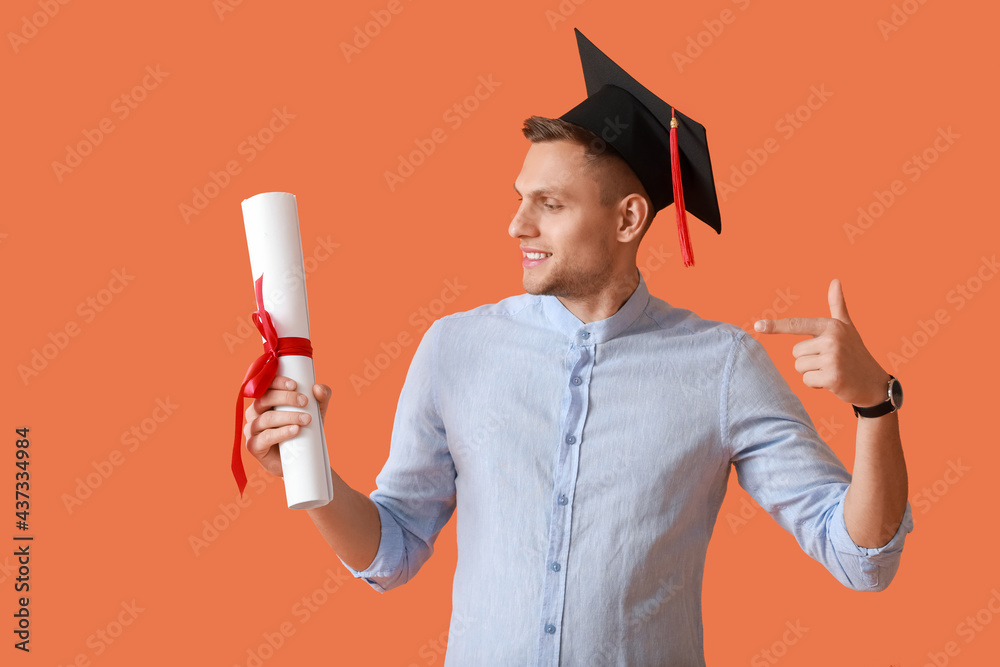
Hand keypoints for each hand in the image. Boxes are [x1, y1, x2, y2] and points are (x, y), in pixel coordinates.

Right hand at [243, 375, 331, 476]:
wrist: (299, 459)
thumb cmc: (303, 430)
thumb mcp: (316, 411)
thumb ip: (321, 398)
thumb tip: (318, 388)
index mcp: (264, 401)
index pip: (265, 386)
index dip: (277, 382)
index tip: (295, 385)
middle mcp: (254, 413)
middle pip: (264, 400)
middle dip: (286, 398)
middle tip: (305, 402)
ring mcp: (252, 430)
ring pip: (266, 418)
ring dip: (288, 416)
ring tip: (306, 419)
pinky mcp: (254, 446)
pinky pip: (265, 437)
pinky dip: (281, 433)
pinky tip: (295, 430)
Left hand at [754, 279, 889, 406]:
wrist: (873, 382)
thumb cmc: (855, 352)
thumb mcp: (846, 327)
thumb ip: (837, 305)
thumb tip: (835, 280)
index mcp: (831, 326)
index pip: (797, 325)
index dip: (776, 326)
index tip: (757, 326)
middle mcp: (832, 340)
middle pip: (796, 353)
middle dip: (808, 360)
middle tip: (829, 361)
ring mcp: (833, 359)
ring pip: (799, 367)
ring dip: (812, 372)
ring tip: (831, 370)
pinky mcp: (833, 378)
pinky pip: (806, 381)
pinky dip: (816, 385)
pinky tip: (833, 382)